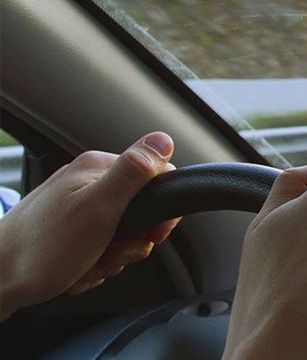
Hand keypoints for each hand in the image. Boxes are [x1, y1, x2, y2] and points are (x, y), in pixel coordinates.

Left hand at [0, 132, 178, 318]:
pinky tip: (76, 270)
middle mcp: (86, 183)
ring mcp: (76, 208)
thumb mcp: (98, 208)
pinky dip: (93, 266)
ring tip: (88, 264)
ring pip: (120, 236)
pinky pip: (100, 250)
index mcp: (97, 169)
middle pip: (139, 212)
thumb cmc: (41, 249)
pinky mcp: (67, 232)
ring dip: (110, 258)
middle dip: (130, 243)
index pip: (156, 177)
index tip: (151, 233)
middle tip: (110, 252)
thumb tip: (163, 138)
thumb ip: (133, 172)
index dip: (160, 210)